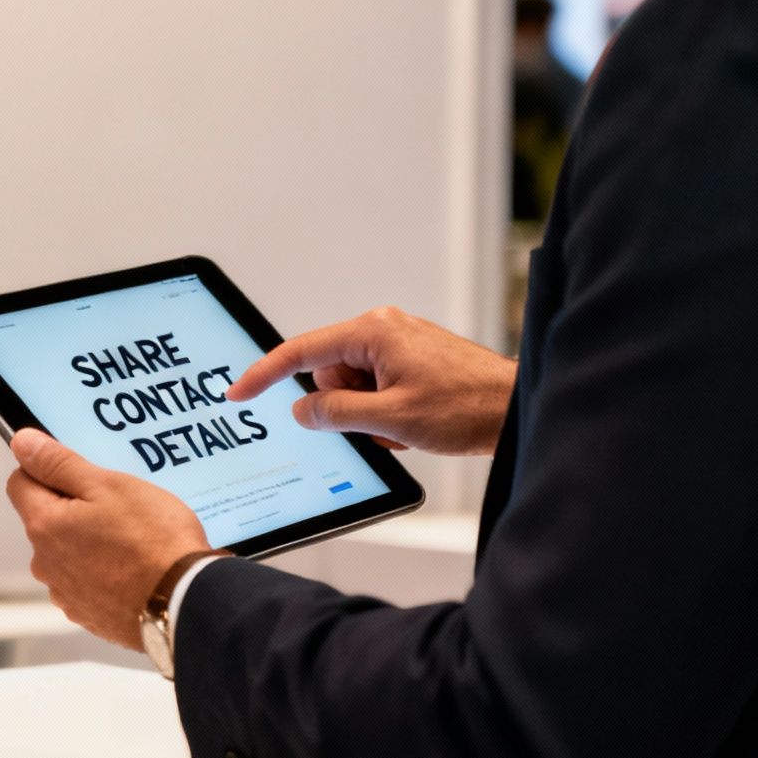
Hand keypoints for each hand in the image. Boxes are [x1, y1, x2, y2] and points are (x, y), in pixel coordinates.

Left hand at [5, 429, 209, 649]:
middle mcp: (45, 563)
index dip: (47, 470)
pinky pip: (87, 581)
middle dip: (73, 508)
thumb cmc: (152, 542)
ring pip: (67, 552)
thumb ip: (58, 463)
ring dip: (88, 542)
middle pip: (46, 519)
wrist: (185, 602)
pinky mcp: (88, 615)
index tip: (79, 473)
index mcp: (44, 526)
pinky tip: (133, 567)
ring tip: (130, 539)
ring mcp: (66, 593)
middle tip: (116, 506)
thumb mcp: (108, 486)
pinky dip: (104, 571)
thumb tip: (22, 443)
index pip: (20, 483)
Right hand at [225, 307, 515, 455]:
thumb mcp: (390, 420)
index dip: (265, 374)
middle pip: (329, 374)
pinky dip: (384, 412)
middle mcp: (383, 329)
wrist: (518, 409)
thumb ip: (336, 413)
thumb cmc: (468, 407)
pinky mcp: (412, 360)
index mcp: (373, 332)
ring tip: (404, 428)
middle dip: (343, 407)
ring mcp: (399, 344)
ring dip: (367, 414)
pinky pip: (376, 388)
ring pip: (352, 386)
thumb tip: (303, 410)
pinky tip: (413, 423)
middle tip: (378, 426)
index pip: (302, 352)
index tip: (239, 391)